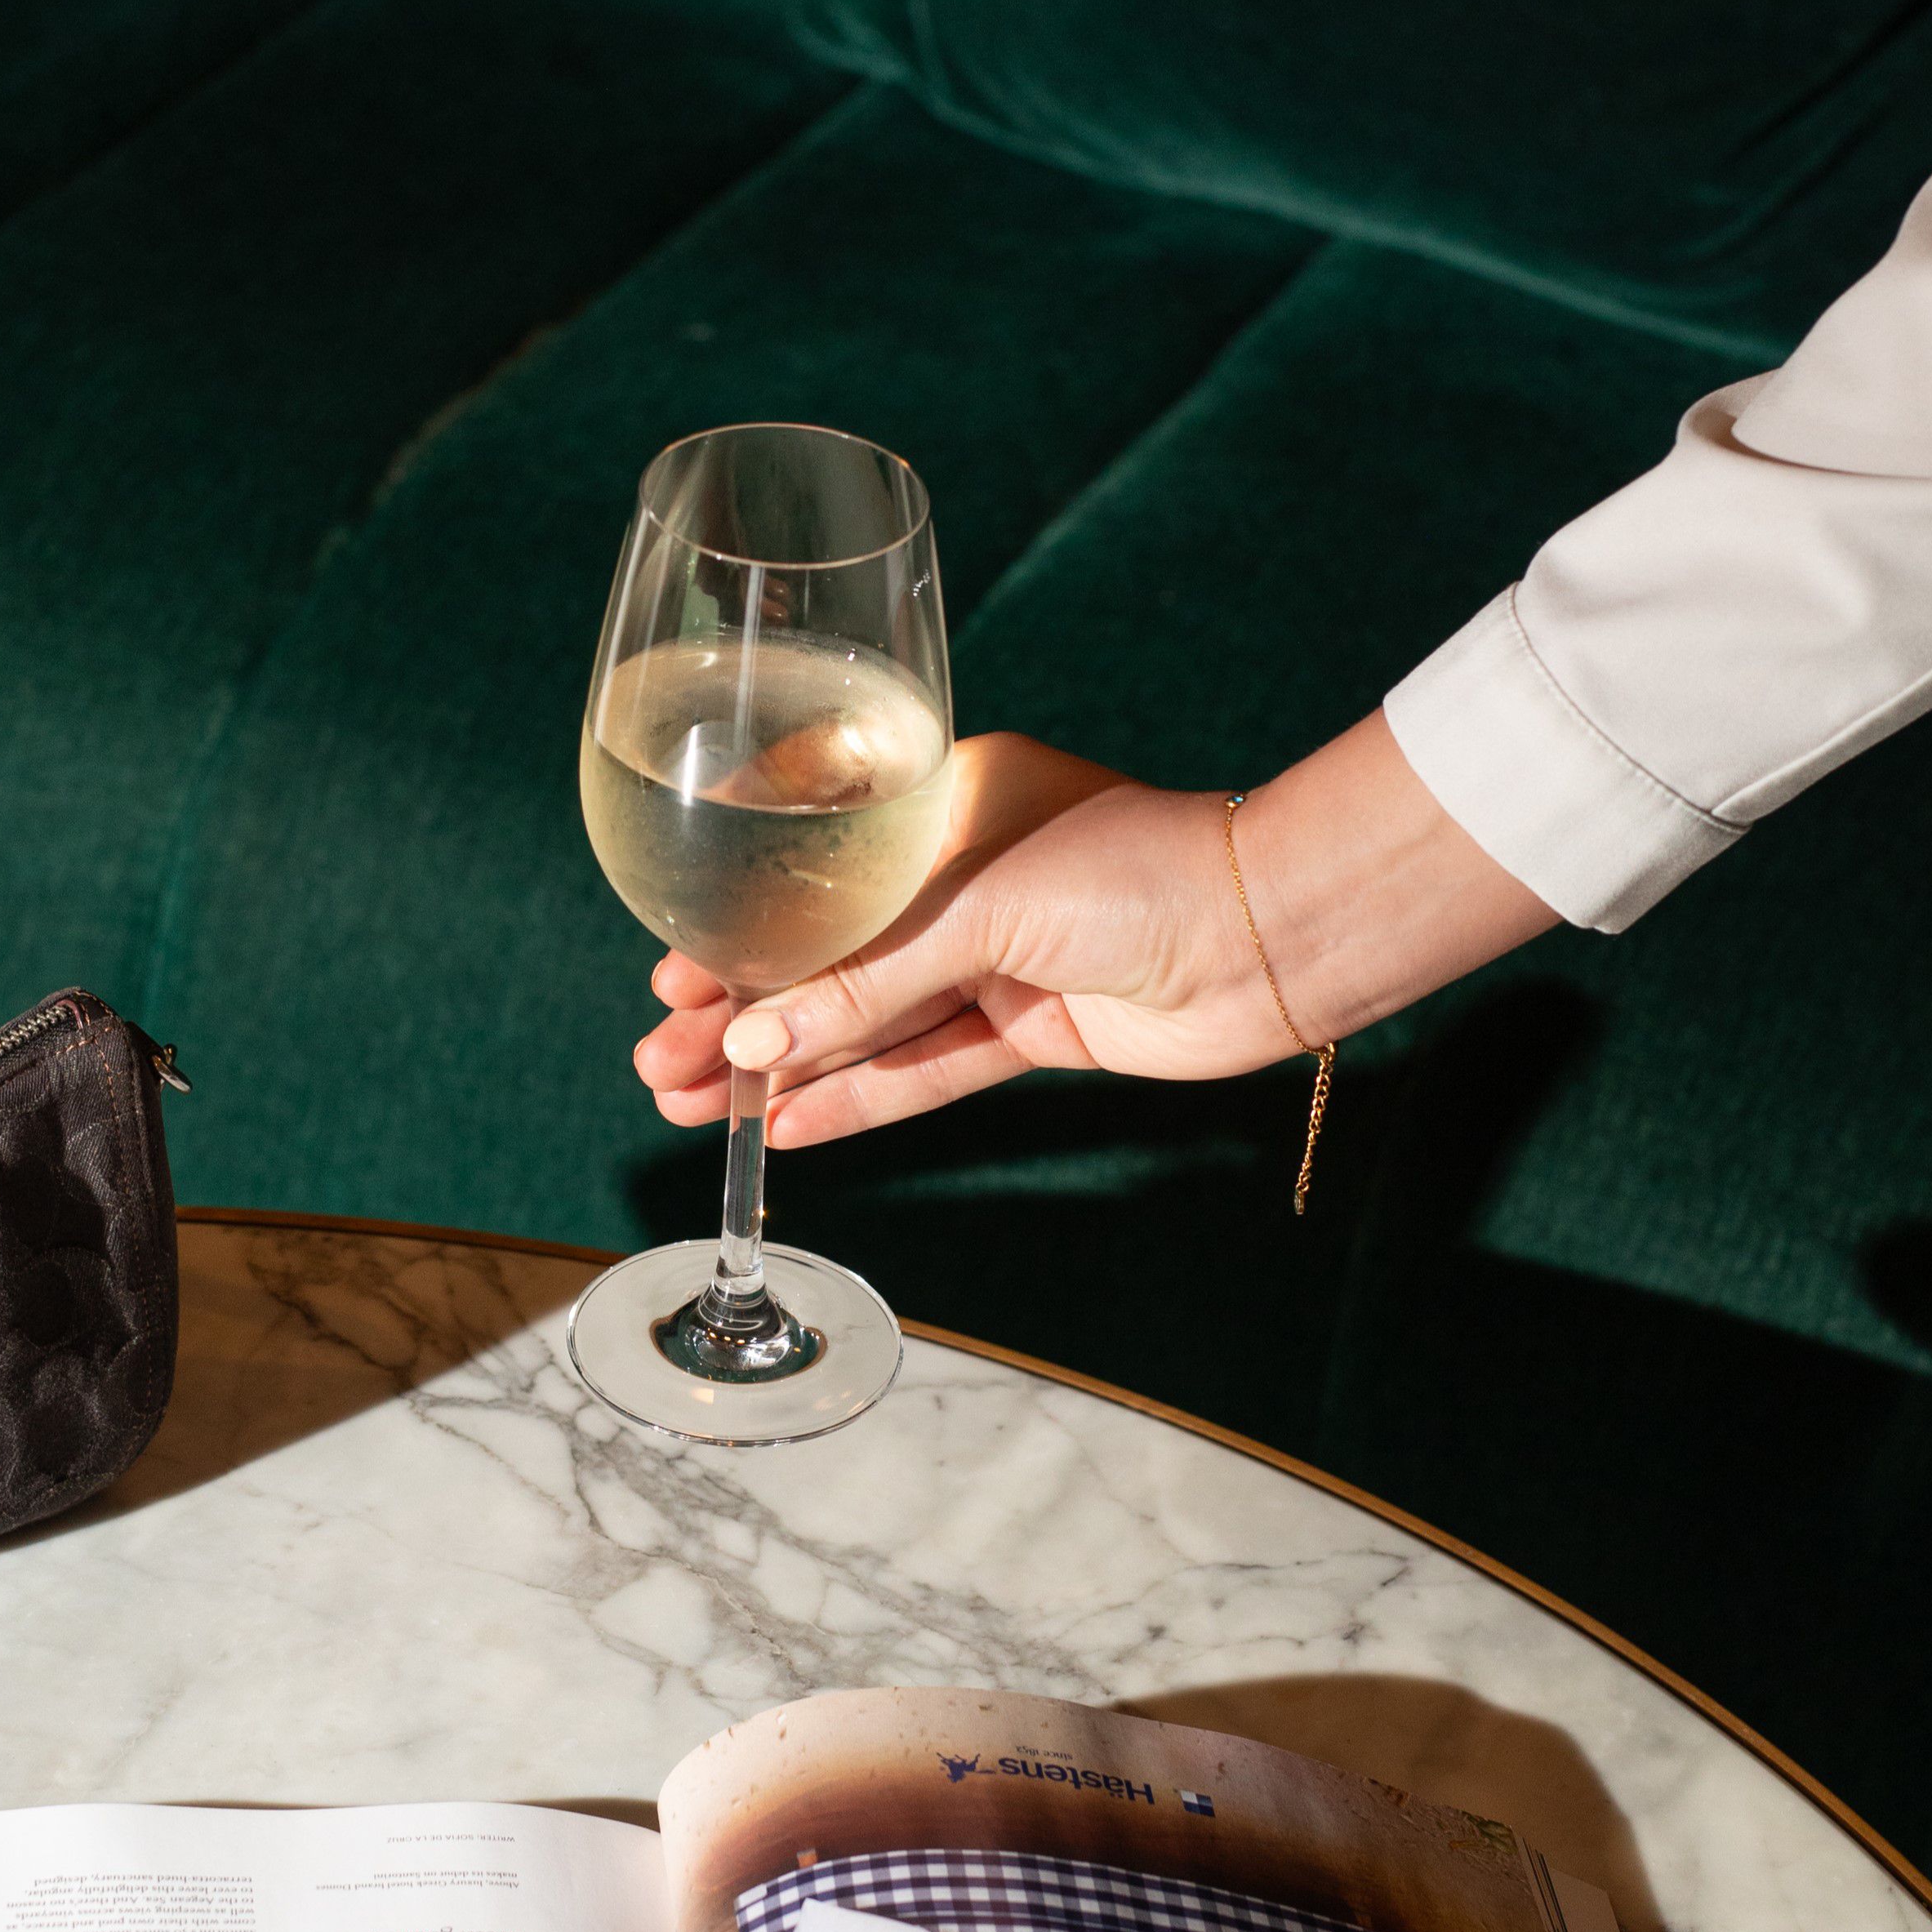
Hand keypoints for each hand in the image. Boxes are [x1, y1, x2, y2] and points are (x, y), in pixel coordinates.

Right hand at [631, 711, 1558, 1147]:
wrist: (1270, 934)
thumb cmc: (1138, 869)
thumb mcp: (978, 908)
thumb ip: (865, 981)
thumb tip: (758, 1045)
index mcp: (942, 805)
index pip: (811, 870)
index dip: (738, 927)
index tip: (674, 969)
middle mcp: (962, 880)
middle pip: (826, 958)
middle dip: (741, 1013)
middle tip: (661, 1059)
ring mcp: (997, 958)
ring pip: (864, 1021)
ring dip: (780, 1067)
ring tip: (691, 1106)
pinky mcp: (1031, 1029)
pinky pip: (923, 1069)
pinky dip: (855, 1098)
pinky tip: (784, 1127)